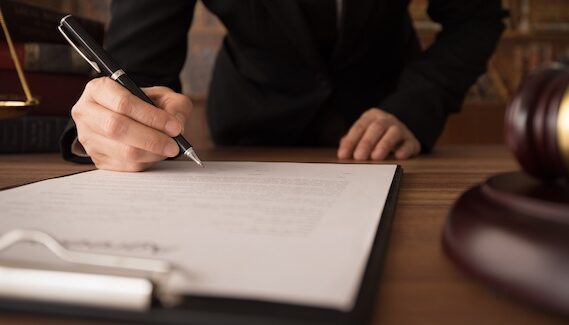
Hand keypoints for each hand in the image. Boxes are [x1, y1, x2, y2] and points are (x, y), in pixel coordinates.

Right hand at [71, 77, 192, 171]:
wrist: (136, 119)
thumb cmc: (148, 104)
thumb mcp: (165, 96)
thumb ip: (174, 106)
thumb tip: (175, 125)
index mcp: (99, 89)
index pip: (123, 103)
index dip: (151, 117)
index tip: (174, 126)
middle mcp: (86, 112)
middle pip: (117, 128)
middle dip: (152, 138)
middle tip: (175, 144)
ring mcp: (89, 138)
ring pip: (123, 150)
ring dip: (152, 152)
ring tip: (169, 148)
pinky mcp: (98, 159)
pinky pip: (126, 165)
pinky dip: (146, 162)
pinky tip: (156, 154)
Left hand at [337, 108, 420, 160]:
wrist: (400, 134)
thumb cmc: (376, 136)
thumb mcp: (362, 136)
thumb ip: (352, 143)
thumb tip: (343, 154)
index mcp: (371, 117)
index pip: (359, 127)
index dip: (350, 141)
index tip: (343, 155)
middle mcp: (386, 120)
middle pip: (376, 127)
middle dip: (366, 143)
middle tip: (359, 157)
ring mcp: (401, 129)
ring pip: (394, 132)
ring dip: (384, 144)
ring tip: (376, 157)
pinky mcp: (412, 141)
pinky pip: (409, 143)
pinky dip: (404, 150)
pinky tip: (398, 156)